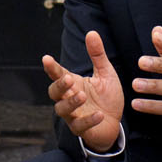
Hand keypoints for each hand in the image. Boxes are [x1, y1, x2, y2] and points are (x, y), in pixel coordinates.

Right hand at [42, 30, 124, 151]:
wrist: (114, 123)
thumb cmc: (107, 97)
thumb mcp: (105, 73)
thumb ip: (97, 55)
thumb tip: (91, 32)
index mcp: (73, 84)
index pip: (58, 74)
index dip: (51, 67)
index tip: (46, 58)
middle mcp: (68, 98)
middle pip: (54, 92)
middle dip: (59, 85)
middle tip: (68, 78)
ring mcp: (73, 115)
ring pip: (62, 110)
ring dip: (71, 102)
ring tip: (82, 95)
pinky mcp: (82, 129)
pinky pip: (80, 126)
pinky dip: (88, 120)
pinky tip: (99, 114)